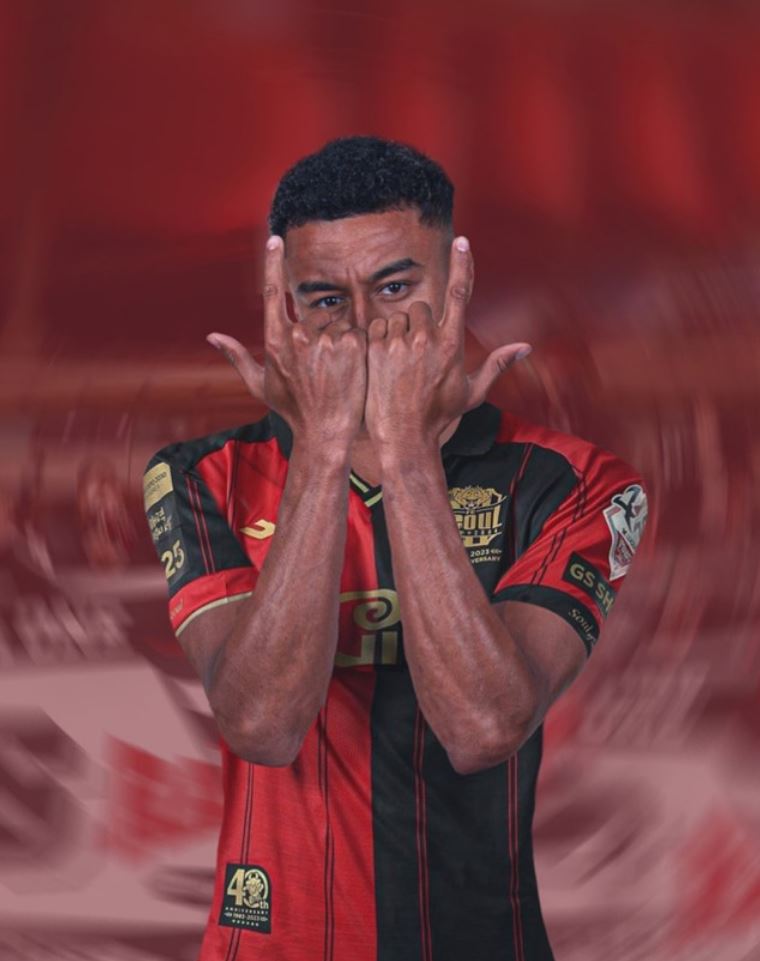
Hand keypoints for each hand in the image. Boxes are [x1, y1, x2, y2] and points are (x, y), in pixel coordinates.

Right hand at [207, 236, 366, 447]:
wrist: (325, 432)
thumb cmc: (292, 410)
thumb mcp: (261, 385)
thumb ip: (237, 356)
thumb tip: (212, 336)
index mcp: (275, 341)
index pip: (274, 291)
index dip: (273, 263)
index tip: (275, 240)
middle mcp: (299, 336)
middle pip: (315, 315)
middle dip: (321, 333)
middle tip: (325, 366)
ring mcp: (326, 339)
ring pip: (337, 323)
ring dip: (339, 340)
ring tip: (338, 371)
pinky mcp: (352, 345)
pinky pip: (356, 331)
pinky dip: (356, 345)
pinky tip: (353, 368)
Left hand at [364, 236, 531, 448]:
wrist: (404, 435)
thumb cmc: (438, 416)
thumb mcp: (472, 393)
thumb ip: (496, 365)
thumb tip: (525, 347)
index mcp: (452, 344)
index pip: (460, 293)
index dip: (462, 265)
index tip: (462, 241)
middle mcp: (427, 338)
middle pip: (423, 307)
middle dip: (419, 323)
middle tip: (416, 354)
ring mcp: (400, 342)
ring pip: (399, 317)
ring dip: (399, 332)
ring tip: (399, 363)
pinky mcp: (377, 349)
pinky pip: (377, 326)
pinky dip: (379, 338)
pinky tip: (383, 361)